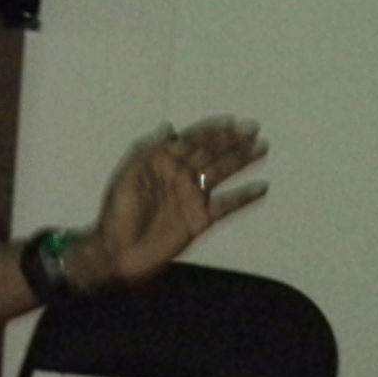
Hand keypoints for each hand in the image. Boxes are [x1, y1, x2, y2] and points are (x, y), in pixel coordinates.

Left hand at [78, 117, 267, 289]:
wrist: (118, 254)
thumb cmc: (116, 215)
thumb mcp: (127, 177)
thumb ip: (148, 151)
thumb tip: (168, 126)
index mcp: (161, 164)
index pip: (190, 141)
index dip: (210, 130)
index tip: (232, 122)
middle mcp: (179, 178)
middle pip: (210, 154)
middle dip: (232, 141)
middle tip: (253, 130)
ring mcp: (191, 199)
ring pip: (222, 174)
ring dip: (241, 161)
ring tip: (261, 149)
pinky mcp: (199, 221)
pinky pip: (227, 206)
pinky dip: (244, 197)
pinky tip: (261, 188)